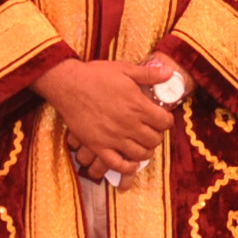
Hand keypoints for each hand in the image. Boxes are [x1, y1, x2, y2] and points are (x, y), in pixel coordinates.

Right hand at [33, 58, 174, 179]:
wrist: (68, 85)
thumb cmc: (95, 75)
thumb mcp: (125, 69)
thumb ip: (149, 74)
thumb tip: (170, 72)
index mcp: (138, 105)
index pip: (164, 122)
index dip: (166, 121)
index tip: (160, 118)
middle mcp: (129, 124)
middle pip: (154, 140)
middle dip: (156, 136)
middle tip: (150, 131)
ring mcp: (114, 137)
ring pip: (140, 153)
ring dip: (145, 151)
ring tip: (142, 145)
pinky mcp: (98, 146)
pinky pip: (117, 164)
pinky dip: (128, 167)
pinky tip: (131, 163)